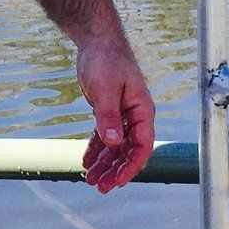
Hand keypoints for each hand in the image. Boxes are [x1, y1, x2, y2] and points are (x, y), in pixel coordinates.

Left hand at [77, 37, 155, 192]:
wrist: (96, 41)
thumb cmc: (105, 60)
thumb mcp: (105, 88)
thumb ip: (108, 116)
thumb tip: (112, 143)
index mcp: (142, 111)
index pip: (141, 147)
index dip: (130, 167)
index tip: (115, 183)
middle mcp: (135, 116)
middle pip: (128, 151)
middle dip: (115, 171)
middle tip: (98, 187)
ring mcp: (122, 115)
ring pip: (115, 147)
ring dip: (104, 164)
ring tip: (89, 179)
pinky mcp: (108, 112)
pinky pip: (105, 137)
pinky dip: (96, 150)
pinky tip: (86, 162)